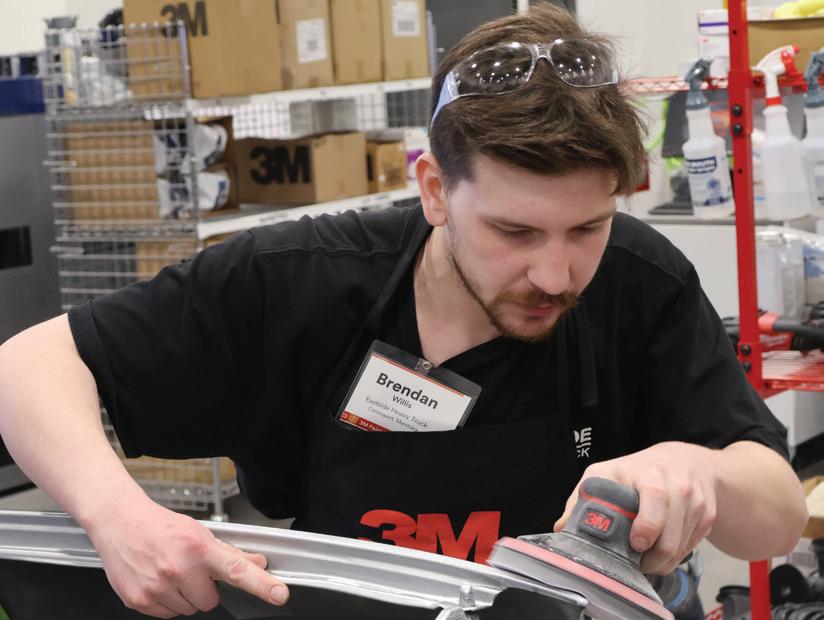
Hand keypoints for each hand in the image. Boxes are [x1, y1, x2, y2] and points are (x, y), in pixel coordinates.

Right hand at [86, 500, 288, 617]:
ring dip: (185, 596)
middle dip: (205, 589)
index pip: (238, 570)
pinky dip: (166, 602)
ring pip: (189, 610)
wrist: (120, 523)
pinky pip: (167, 615)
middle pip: (210, 601)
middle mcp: (179, 569)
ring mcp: (158, 588)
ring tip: (171, 572)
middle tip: (191, 570)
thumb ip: (229, 552)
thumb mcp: (199, 532)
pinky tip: (158, 581)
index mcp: (199, 549)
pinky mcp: (140, 601)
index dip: (262, 584)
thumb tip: (257, 562)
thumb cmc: (161, 527)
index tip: (280, 594)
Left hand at [553, 442, 717, 574]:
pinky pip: (691, 548)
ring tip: (646, 560)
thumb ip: (582, 499)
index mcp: (647, 473)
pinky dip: (676, 556)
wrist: (685, 460)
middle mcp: (676, 484)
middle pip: (670, 534)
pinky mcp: (707, 516)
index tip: (635, 544)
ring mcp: (695, 501)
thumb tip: (561, 527)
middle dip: (653, 557)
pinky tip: (662, 550)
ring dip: (662, 562)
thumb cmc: (638, 470)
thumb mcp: (606, 474)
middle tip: (637, 562)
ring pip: (681, 547)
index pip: (654, 498)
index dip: (647, 525)